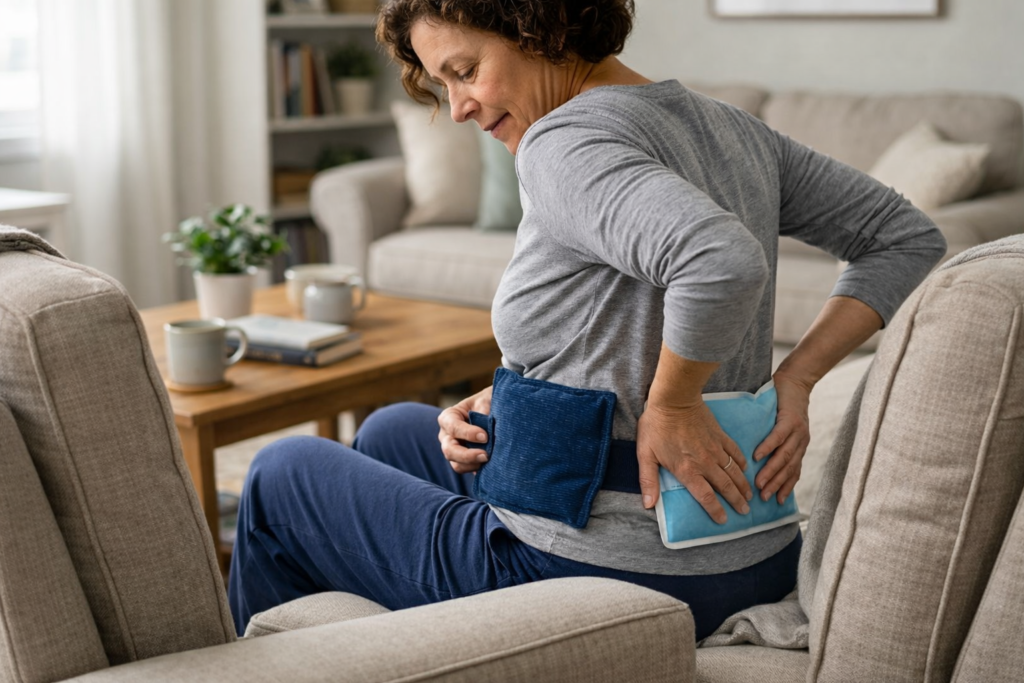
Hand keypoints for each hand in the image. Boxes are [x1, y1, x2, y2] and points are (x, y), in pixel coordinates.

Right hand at [437, 385, 492, 473]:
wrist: (494, 412)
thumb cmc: (487, 402)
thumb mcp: (486, 399)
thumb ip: (485, 409)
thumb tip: (488, 426)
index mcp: (448, 417)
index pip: (452, 427)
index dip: (467, 433)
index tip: (485, 436)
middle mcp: (447, 436)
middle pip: (449, 450)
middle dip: (467, 455)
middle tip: (486, 455)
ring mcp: (454, 451)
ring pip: (456, 464)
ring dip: (472, 465)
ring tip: (488, 460)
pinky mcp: (464, 462)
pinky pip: (467, 470)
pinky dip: (477, 470)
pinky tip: (489, 466)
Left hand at [637, 401, 752, 523]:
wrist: (674, 399)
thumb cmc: (656, 426)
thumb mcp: (645, 454)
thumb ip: (648, 481)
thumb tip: (648, 505)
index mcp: (687, 470)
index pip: (706, 497)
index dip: (716, 511)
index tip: (723, 520)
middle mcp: (705, 463)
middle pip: (725, 487)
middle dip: (736, 501)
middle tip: (745, 512)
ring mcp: (715, 449)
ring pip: (734, 472)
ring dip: (743, 485)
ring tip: (750, 496)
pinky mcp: (720, 435)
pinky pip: (735, 452)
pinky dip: (741, 463)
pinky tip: (745, 469)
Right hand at [752, 372, 812, 503]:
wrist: (795, 382)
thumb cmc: (784, 406)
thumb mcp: (784, 429)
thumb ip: (777, 445)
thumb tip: (760, 462)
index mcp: (799, 447)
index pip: (794, 472)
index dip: (786, 487)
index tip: (777, 502)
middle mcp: (801, 442)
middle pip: (789, 469)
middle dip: (776, 485)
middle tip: (763, 497)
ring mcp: (798, 432)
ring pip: (784, 456)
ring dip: (771, 472)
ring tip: (758, 483)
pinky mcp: (790, 419)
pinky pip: (778, 437)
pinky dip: (768, 448)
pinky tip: (757, 457)